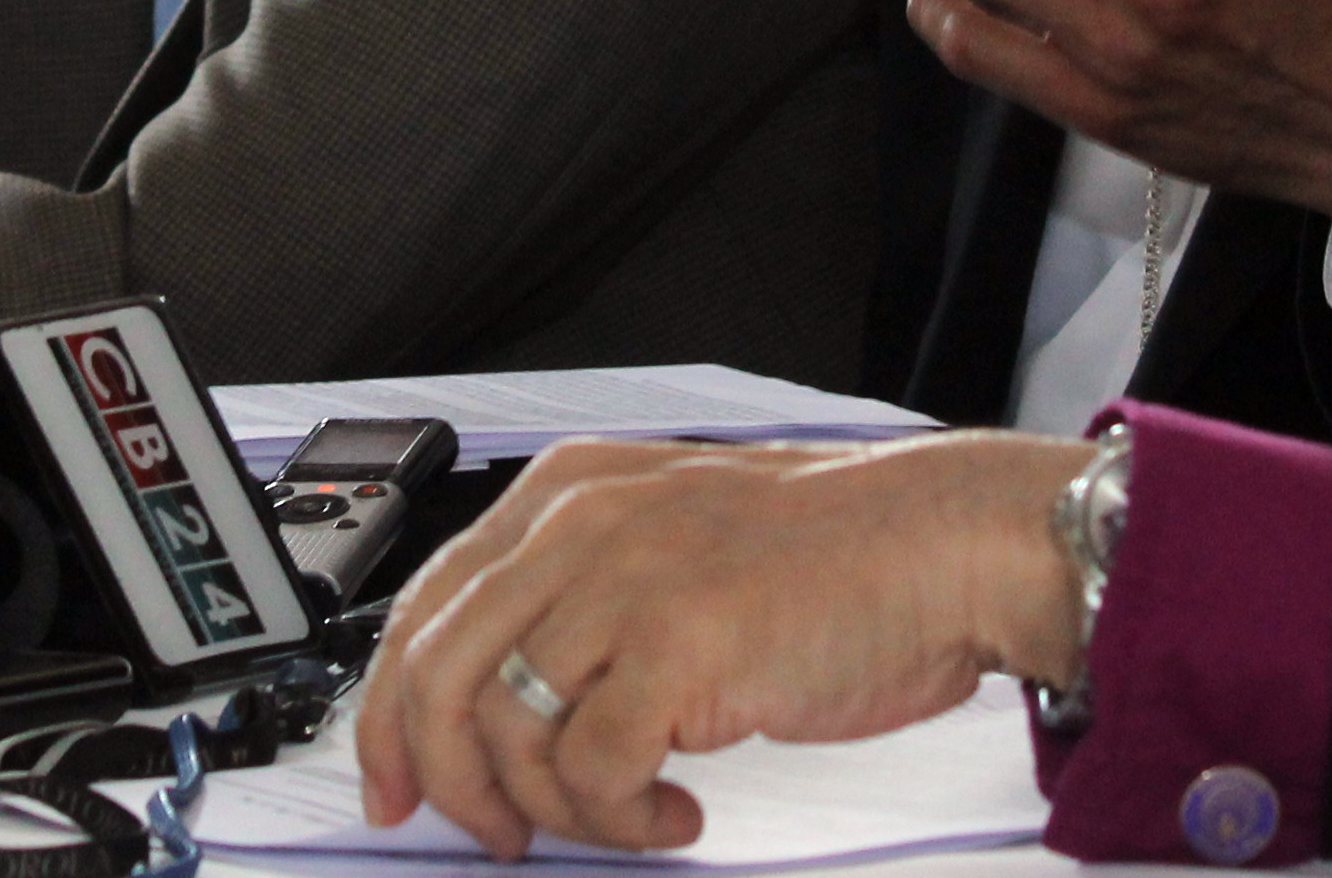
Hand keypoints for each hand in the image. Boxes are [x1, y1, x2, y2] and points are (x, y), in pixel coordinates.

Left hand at [354, 431, 1088, 860]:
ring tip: (626, 818)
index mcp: (564, 494)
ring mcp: (626, 578)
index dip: (388, 718)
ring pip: (504, 731)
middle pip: (435, 676)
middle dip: (452, 784)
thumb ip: (581, 599)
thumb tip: (500, 711)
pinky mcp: (678, 643)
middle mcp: (578, 523)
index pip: (421, 611)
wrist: (943, 546)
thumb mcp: (670, 545)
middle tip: (504, 837)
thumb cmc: (829, 560)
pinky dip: (623, 820)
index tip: (392, 788)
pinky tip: (676, 813)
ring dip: (555, 811)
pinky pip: (590, 770)